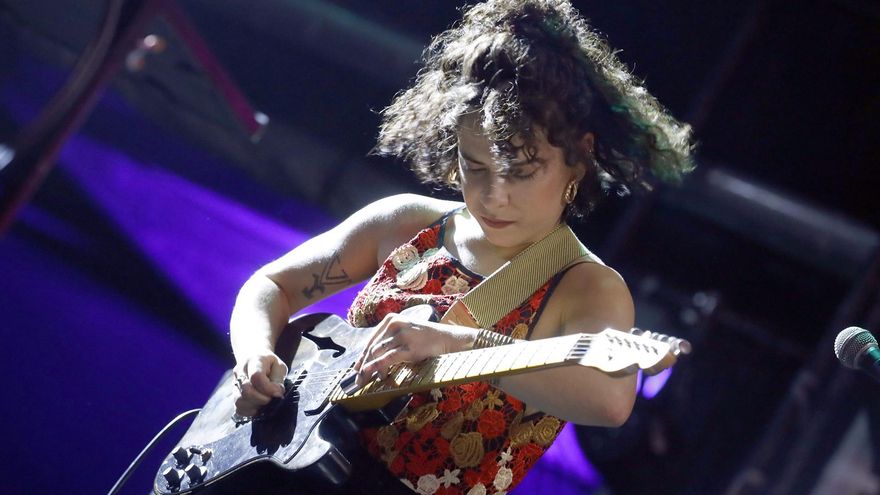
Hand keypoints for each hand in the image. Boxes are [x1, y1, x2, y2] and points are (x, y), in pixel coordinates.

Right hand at [233, 352, 287, 416]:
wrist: (252, 357)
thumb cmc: (269, 363)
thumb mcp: (279, 366)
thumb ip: (279, 380)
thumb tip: (277, 394)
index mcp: (253, 361)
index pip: (256, 376)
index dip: (268, 388)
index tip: (277, 393)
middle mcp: (240, 372)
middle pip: (246, 391)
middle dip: (262, 399)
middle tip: (271, 399)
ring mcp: (234, 384)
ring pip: (239, 401)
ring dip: (255, 406)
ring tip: (265, 402)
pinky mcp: (234, 395)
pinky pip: (238, 408)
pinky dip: (249, 411)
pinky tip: (258, 406)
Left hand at [353, 312, 474, 386]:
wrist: (447, 339)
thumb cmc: (426, 338)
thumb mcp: (405, 333)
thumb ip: (390, 341)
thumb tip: (371, 358)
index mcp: (391, 319)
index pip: (371, 340)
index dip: (362, 356)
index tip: (356, 369)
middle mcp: (394, 324)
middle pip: (371, 347)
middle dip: (362, 365)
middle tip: (357, 380)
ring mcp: (401, 335)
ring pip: (376, 353)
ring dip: (370, 370)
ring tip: (367, 381)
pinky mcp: (408, 348)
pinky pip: (387, 359)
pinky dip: (376, 368)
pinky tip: (373, 375)